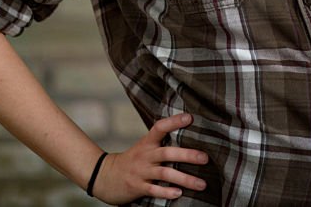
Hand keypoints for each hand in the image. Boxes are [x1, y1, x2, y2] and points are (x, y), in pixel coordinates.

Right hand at [91, 112, 207, 203]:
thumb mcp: (144, 147)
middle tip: (205, 158)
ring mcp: (141, 172)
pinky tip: (178, 194)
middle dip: (188, 155)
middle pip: (167, 152)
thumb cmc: (132, 161)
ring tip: (202, 184)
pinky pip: (153, 189)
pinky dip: (166, 192)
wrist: (104, 176)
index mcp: (147, 143)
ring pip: (165, 173)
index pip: (160, 127)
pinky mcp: (137, 187)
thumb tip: (187, 133)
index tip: (190, 117)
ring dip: (185, 179)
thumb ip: (162, 142)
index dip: (174, 121)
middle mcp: (145, 156)